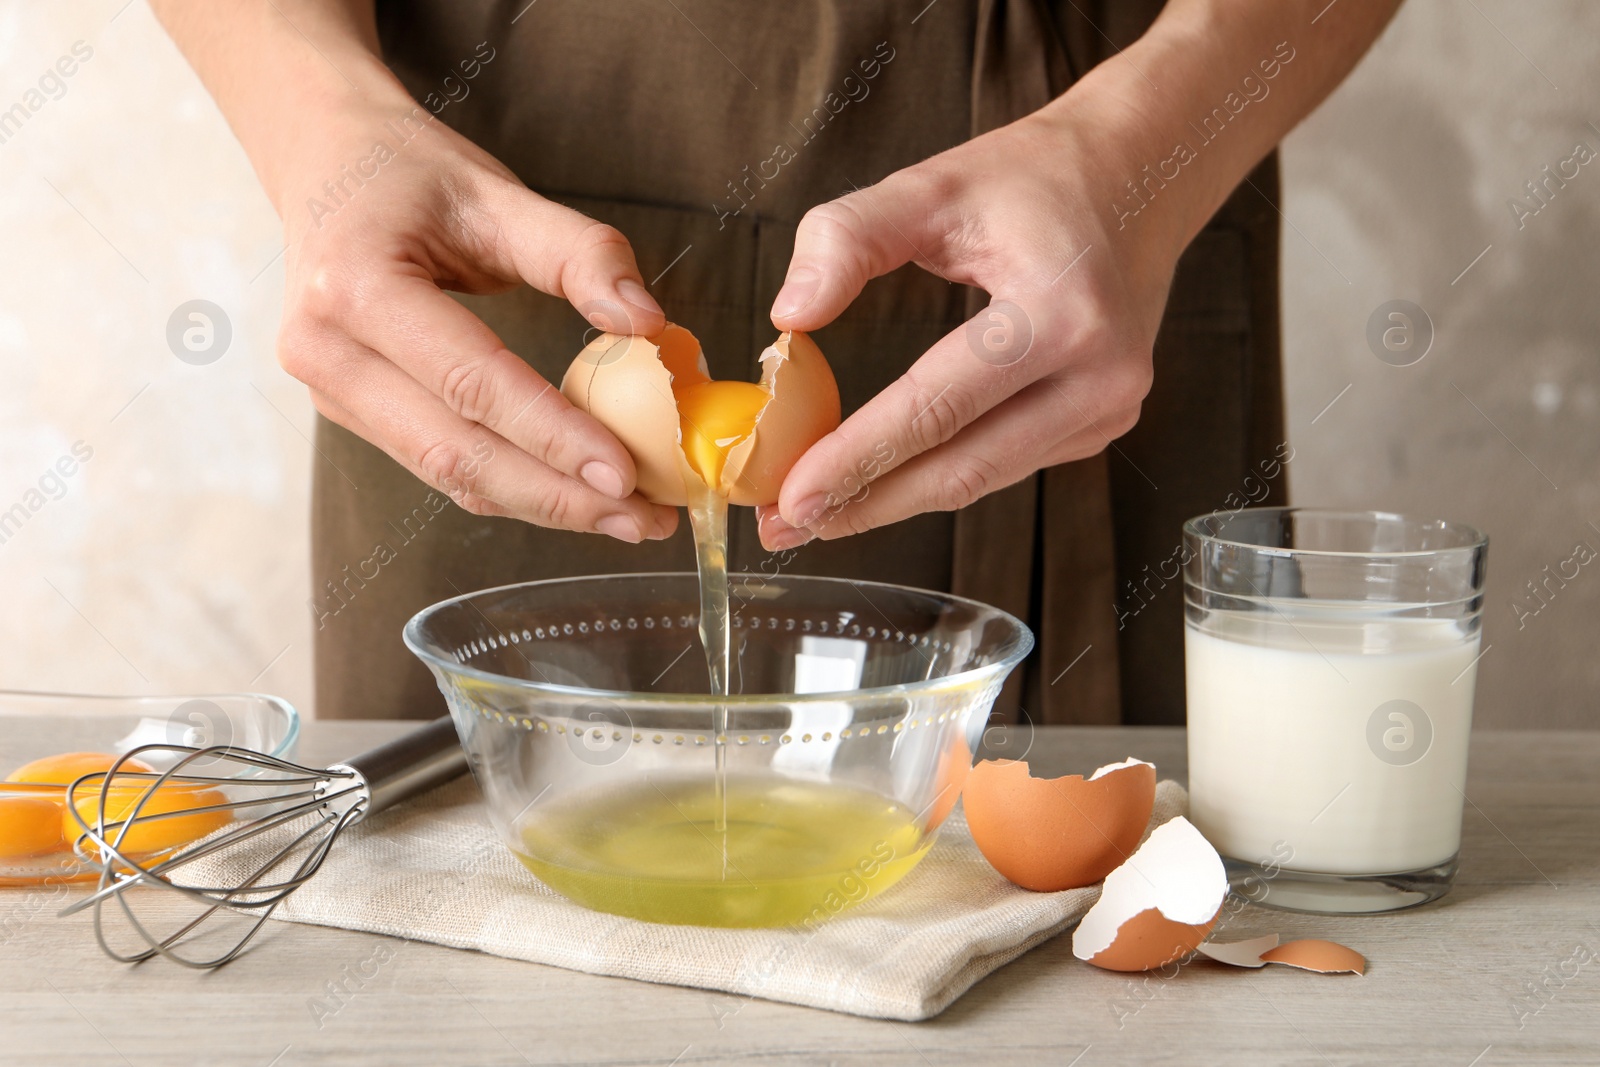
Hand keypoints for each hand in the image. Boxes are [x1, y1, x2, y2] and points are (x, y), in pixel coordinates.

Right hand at [276, 100, 678, 542]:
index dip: (552, 435)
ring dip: (543, 504)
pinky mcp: (349, 412)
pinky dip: (513, 486)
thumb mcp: (499, 194)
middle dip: (557, 495)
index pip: (470, 382)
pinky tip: (576, 495)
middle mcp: (325, 349)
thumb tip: (650, 325)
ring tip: (628, 516)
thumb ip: (581, 253)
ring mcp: (329, 390)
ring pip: (447, 473)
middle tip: (645, 517)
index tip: (627, 474)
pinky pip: (439, 464)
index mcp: (353, 285)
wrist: (323, 162)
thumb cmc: (412, 172)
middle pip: (454, 450)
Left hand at [757, 102, 1184, 551]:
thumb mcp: (930, 186)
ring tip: (817, 514)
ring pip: (982, 479)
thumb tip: (789, 314)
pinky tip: (881, 483)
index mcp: (1060, 312)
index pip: (937, 407)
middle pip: (961, 467)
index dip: (858, 457)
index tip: (790, 495)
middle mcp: (1100, 374)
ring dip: (894, 501)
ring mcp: (1109, 408)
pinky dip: (938, 477)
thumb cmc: (1031, 180)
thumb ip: (847, 238)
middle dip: (866, 503)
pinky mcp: (1103, 424)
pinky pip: (1005, 464)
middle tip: (787, 524)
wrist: (1139, 176)